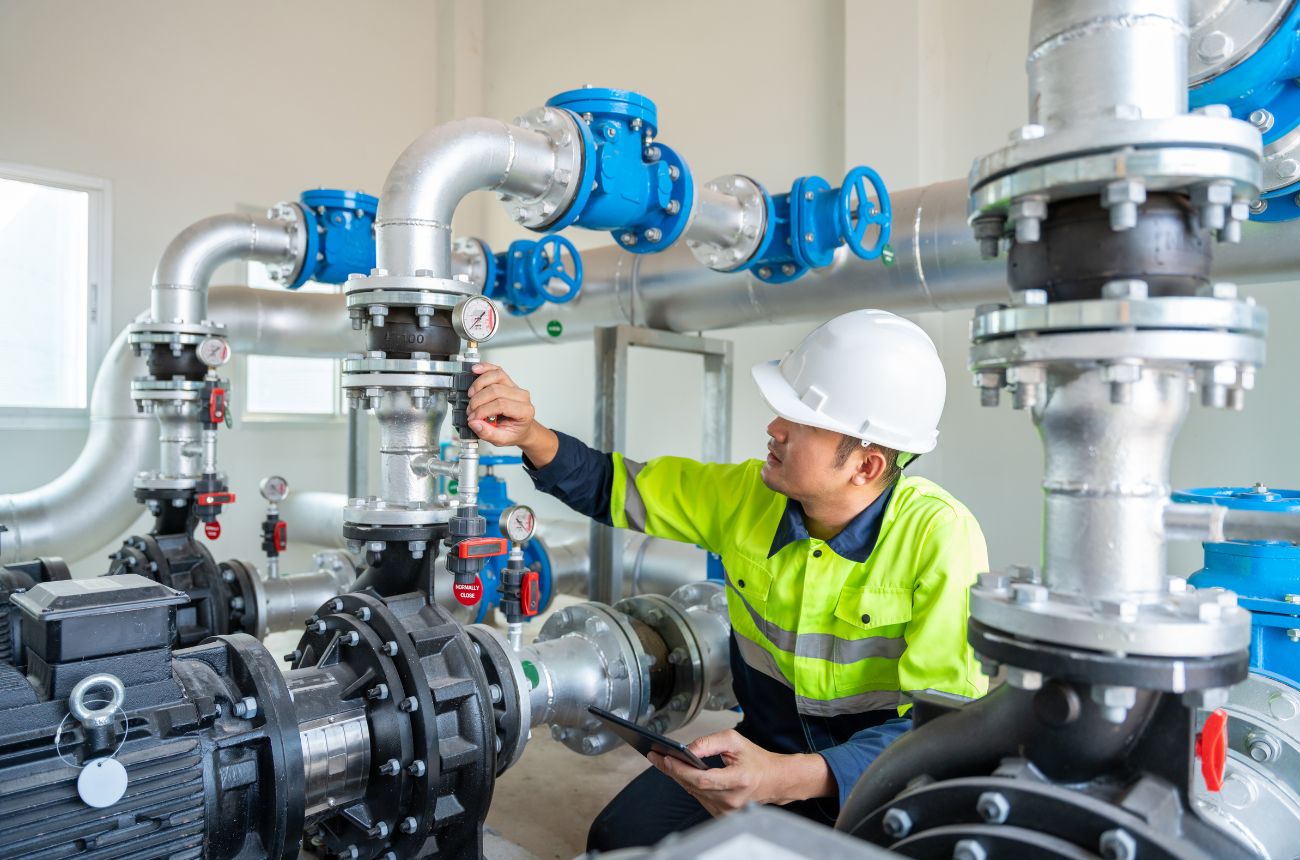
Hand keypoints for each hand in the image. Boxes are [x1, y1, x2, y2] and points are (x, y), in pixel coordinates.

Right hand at [466, 363, 557, 464]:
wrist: (522, 427)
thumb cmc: (514, 431)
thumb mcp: (502, 439)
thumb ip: (488, 433)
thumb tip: (474, 423)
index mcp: (524, 411)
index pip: (501, 404)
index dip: (483, 410)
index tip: (472, 418)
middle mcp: (522, 396)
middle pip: (496, 390)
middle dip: (478, 401)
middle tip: (470, 411)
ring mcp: (515, 386)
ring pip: (496, 376)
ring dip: (479, 385)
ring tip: (471, 396)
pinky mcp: (507, 381)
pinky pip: (496, 370)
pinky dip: (485, 368)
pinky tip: (475, 370)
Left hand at [647, 730, 833, 816]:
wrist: (775, 781)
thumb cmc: (757, 760)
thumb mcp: (735, 741)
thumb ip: (709, 742)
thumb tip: (688, 748)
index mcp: (738, 780)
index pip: (702, 779)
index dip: (681, 769)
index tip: (665, 758)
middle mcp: (732, 799)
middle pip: (693, 786)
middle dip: (672, 770)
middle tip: (655, 756)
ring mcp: (727, 810)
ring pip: (693, 793)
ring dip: (678, 777)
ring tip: (662, 762)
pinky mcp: (722, 814)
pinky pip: (699, 798)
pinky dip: (689, 785)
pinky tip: (679, 773)